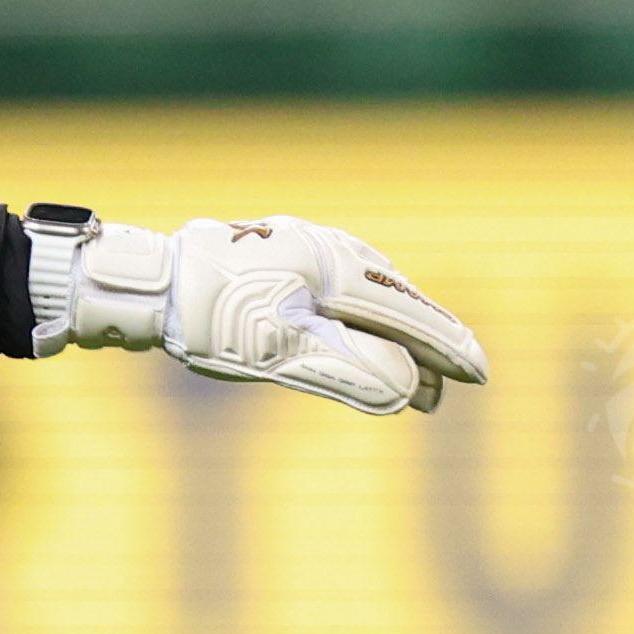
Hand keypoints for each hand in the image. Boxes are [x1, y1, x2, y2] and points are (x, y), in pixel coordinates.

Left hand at [28, 210, 489, 413]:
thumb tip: (408, 388)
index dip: (447, 347)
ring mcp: (310, 245)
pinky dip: (369, 317)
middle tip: (458, 386)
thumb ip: (346, 370)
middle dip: (429, 344)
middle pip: (397, 300)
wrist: (152, 282)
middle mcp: (330, 247)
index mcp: (333, 268)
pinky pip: (348, 286)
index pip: (407, 313)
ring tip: (421, 377)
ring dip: (401, 333)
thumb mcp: (278, 353)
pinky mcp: (290, 252)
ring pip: (374, 292)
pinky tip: (373, 336)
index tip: (481, 375)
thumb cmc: (208, 320)